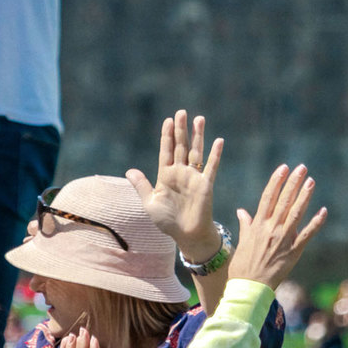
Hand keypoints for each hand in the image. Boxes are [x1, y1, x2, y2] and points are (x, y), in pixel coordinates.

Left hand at [126, 110, 223, 260]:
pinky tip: (218, 141)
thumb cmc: (168, 221)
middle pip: (181, 146)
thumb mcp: (150, 203)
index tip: (168, 120)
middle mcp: (180, 173)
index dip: (167, 136)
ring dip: (198, 136)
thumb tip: (129, 171)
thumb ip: (142, 186)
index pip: (166, 151)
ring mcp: (194, 177)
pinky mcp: (206, 185)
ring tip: (199, 119)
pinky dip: (216, 154)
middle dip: (181, 130)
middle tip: (181, 112)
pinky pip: (211, 167)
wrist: (186, 235)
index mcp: (166, 175)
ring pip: (196, 152)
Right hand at [227, 164, 326, 291]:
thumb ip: (246, 225)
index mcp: (258, 225)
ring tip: (311, 181)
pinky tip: (323, 211)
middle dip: (293, 183)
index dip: (276, 181)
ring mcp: (283, 239)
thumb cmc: (243, 266)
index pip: (268, 197)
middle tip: (302, 167)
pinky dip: (316, 223)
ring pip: (296, 213)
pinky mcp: (293, 252)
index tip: (283, 168)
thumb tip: (242, 211)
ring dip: (304, 196)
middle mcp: (271, 229)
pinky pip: (307, 235)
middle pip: (284, 201)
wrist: (249, 287)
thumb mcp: (243, 242)